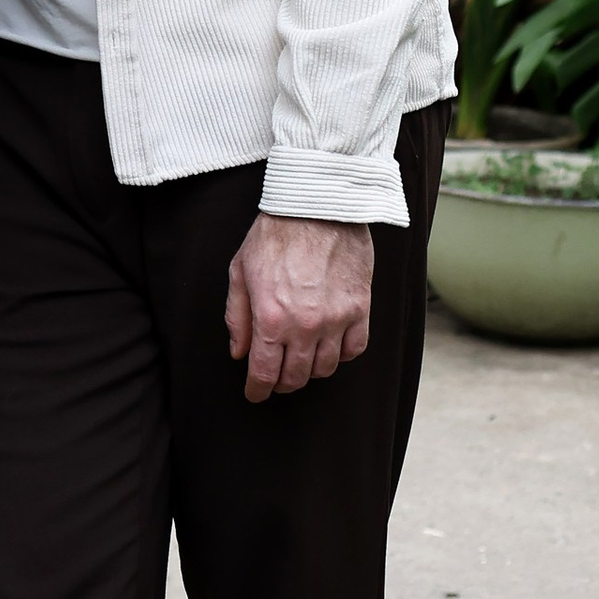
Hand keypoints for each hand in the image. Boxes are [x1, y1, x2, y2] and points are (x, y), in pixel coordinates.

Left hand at [225, 216, 373, 399]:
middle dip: (282, 382)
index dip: (257, 390)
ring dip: (310, 370)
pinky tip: (330, 346)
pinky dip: (341, 355)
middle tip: (276, 376)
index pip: (264, 374)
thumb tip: (239, 353)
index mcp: (270, 318)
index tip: (255, 394)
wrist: (317, 204)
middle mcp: (304, 326)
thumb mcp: (240, 271)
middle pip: (296, 377)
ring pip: (325, 368)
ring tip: (302, 359)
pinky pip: (354, 349)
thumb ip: (237, 317)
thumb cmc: (274, 233)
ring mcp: (336, 319)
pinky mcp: (360, 308)